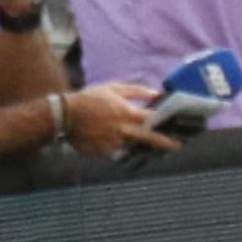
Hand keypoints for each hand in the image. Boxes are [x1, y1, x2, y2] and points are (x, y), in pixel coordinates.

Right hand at [58, 82, 172, 155]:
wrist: (64, 115)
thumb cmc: (89, 99)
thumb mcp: (113, 88)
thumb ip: (137, 91)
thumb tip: (156, 94)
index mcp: (127, 113)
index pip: (153, 120)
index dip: (166, 123)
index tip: (176, 127)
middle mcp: (123, 131)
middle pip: (149, 139)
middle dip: (164, 142)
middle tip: (176, 145)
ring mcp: (113, 143)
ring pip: (130, 146)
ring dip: (132, 142)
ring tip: (122, 135)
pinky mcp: (103, 152)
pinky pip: (114, 150)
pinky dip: (113, 145)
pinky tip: (103, 137)